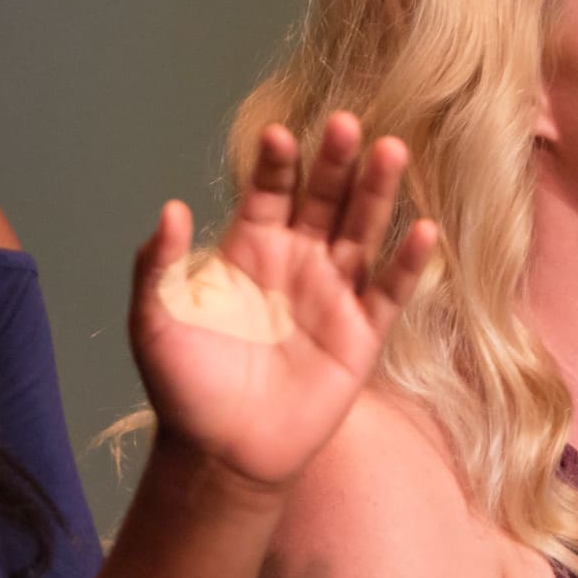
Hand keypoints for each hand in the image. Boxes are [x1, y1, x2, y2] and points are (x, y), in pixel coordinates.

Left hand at [130, 114, 437, 493]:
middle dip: (334, 162)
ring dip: (377, 193)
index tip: (279, 137)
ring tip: (391, 151)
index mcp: (249, 249)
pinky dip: (407, 263)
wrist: (222, 454)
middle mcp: (297, 262)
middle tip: (345, 123)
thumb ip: (158, 266)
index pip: (269, 192)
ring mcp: (333, 295)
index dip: (276, 165)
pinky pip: (390, 292)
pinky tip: (422, 231)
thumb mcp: (155, 324)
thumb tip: (169, 208)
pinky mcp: (362, 335)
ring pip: (361, 231)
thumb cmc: (184, 388)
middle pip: (324, 198)